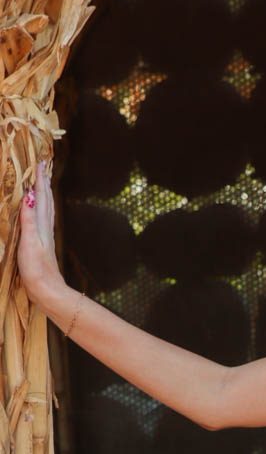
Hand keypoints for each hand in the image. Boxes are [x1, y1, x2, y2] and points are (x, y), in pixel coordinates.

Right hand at [17, 160, 64, 302]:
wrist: (48, 292)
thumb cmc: (37, 270)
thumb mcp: (30, 243)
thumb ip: (29, 220)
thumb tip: (30, 196)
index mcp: (42, 225)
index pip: (42, 196)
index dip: (40, 179)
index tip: (40, 160)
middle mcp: (46, 228)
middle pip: (47, 199)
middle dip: (44, 181)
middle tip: (42, 164)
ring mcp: (45, 236)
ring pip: (46, 209)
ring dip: (44, 193)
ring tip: (42, 182)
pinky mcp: (43, 245)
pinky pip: (42, 219)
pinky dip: (41, 209)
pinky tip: (39, 212)